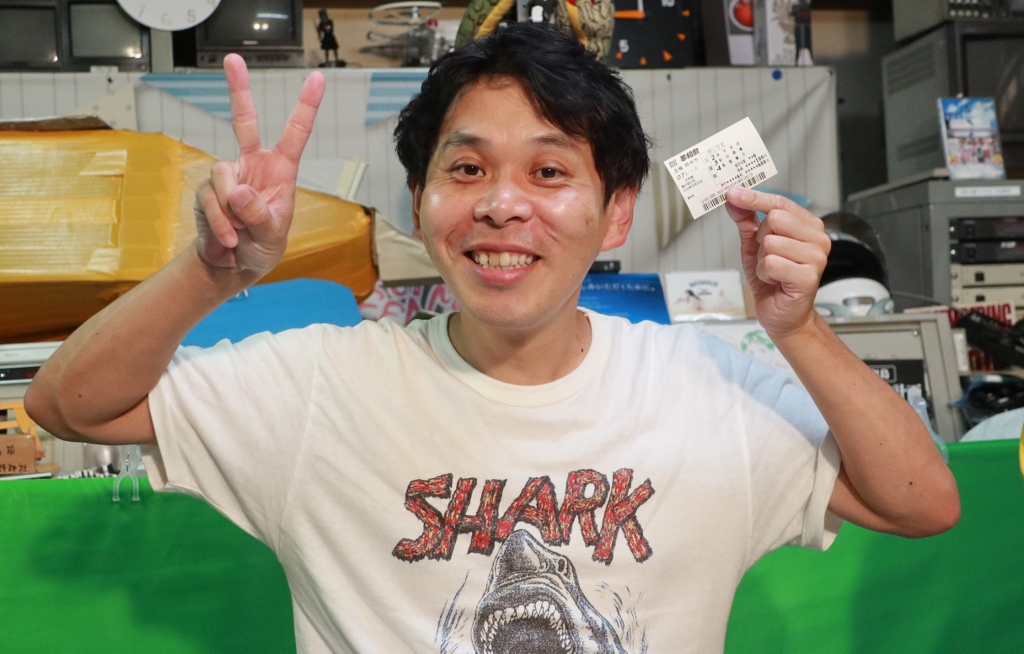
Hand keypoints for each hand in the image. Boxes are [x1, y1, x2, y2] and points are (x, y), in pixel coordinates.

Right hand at [193, 54, 325, 278]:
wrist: (234, 264)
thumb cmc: (263, 246)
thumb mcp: (272, 234)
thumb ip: (259, 214)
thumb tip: (237, 191)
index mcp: (281, 170)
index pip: (295, 134)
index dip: (306, 106)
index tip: (317, 79)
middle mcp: (253, 165)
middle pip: (244, 121)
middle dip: (239, 89)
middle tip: (233, 59)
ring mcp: (227, 176)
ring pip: (222, 178)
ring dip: (231, 213)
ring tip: (240, 234)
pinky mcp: (207, 190)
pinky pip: (210, 200)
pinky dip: (220, 224)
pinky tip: (228, 239)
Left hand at [724, 187, 830, 337]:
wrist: (782, 315)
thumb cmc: (772, 279)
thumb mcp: (754, 245)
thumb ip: (746, 221)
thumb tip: (733, 199)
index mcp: (808, 225)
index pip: (780, 203)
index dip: (755, 198)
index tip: (732, 193)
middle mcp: (817, 238)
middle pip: (774, 219)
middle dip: (761, 240)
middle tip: (768, 257)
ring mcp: (816, 257)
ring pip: (770, 243)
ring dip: (761, 260)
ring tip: (772, 272)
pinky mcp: (808, 276)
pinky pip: (771, 263)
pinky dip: (764, 273)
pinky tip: (775, 281)